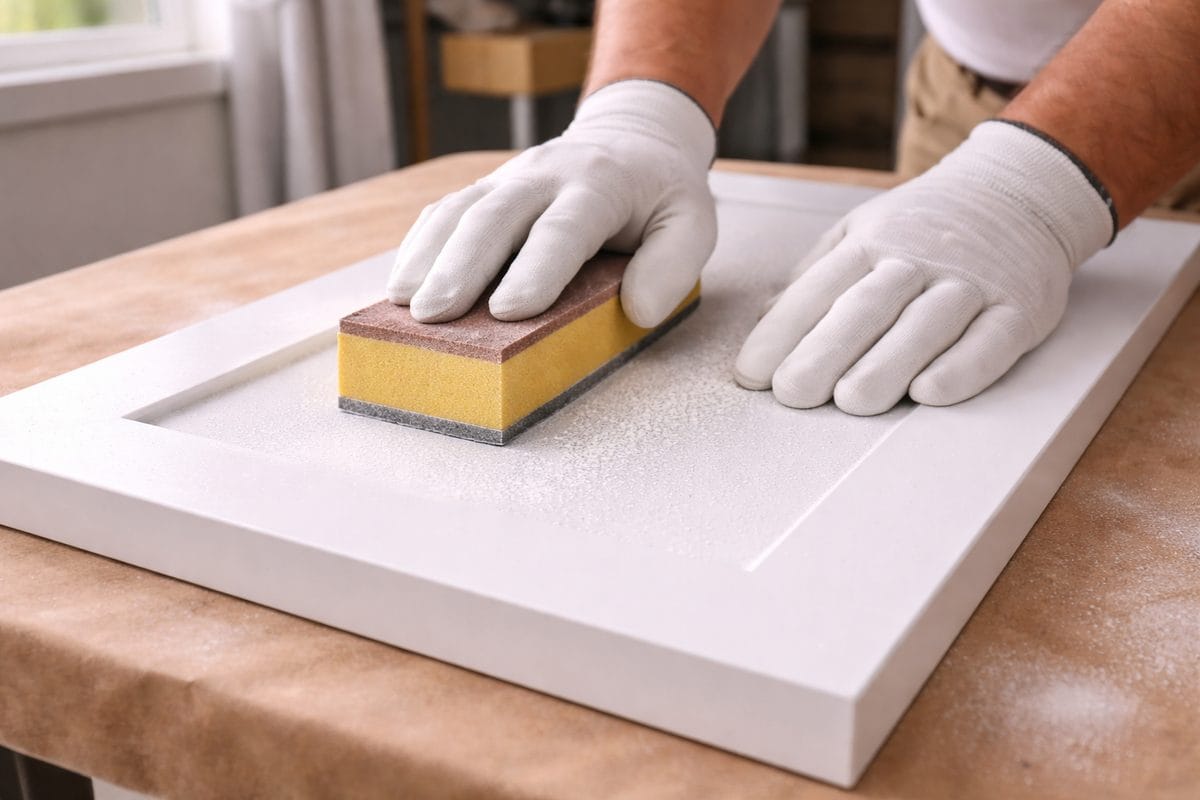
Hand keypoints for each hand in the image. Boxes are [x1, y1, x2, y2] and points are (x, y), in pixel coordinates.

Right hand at [386, 80, 716, 326]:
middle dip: (461, 268)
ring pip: (458, 212)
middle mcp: (545, 175)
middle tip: (435, 316)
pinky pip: (443, 213)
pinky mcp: (485, 191)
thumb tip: (640, 311)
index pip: (564, 227)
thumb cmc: (659, 196)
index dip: (535, 269)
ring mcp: (507, 179)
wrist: (631, 140)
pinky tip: (403, 283)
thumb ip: (673, 265)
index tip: (507, 311)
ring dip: (427, 259)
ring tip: (405, 305)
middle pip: (494, 217)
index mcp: (600, 184)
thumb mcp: (692, 223)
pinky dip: (419, 247)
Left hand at [734, 120, 1114, 414]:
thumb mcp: (861, 231)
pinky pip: (991, 340)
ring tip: (851, 401)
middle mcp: (919, 259)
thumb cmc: (925, 225)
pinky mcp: (1020, 308)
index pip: (819, 288)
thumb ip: (815, 277)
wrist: (1021, 189)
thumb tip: (764, 322)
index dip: (782, 333)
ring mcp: (971, 283)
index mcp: (871, 242)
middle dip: (825, 351)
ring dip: (887, 364)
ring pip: (926, 325)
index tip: (751, 375)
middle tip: (792, 393)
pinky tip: (930, 393)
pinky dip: (963, 368)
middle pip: (867, 306)